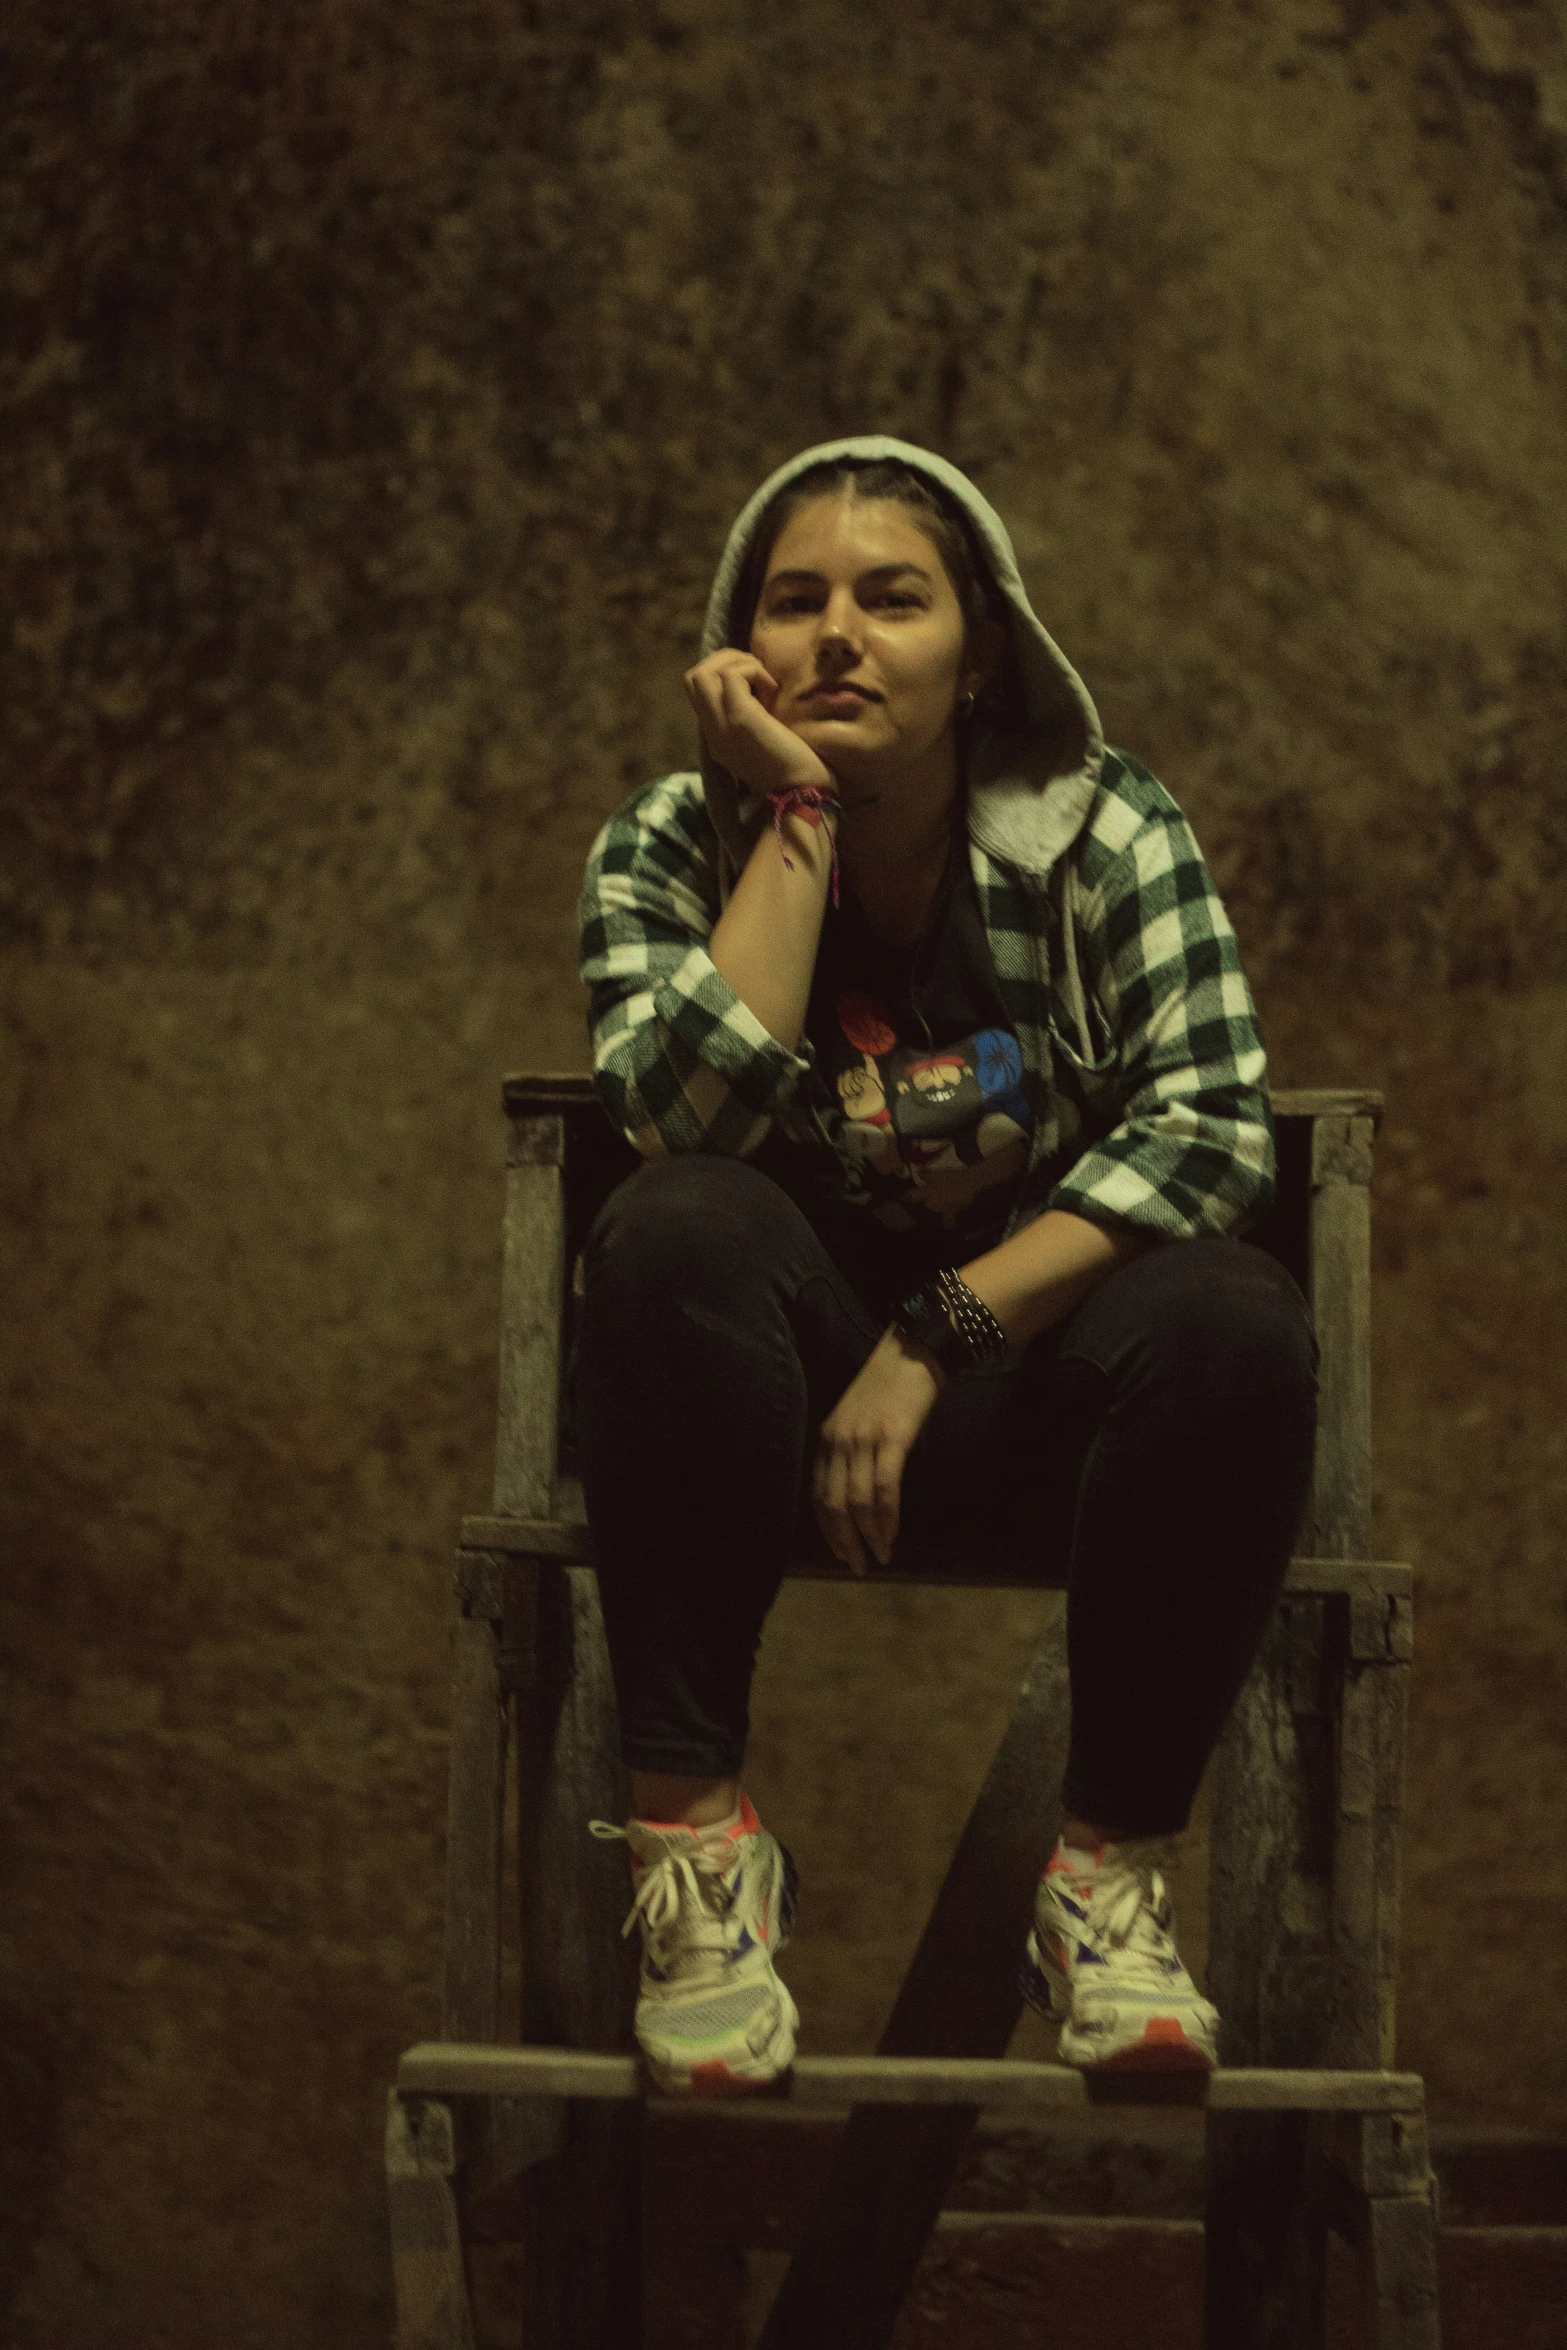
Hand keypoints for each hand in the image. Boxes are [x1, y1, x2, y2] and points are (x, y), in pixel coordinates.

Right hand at [684, 649, 835, 800]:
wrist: (804, 797)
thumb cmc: (796, 770)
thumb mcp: (765, 739)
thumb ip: (754, 717)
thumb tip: (763, 685)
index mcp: (716, 738)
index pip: (698, 692)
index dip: (723, 673)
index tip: (755, 682)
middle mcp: (712, 732)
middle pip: (692, 678)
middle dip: (724, 660)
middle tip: (756, 672)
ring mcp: (721, 726)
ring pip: (701, 673)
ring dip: (736, 664)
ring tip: (764, 681)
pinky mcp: (740, 719)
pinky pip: (731, 676)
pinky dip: (753, 671)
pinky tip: (774, 691)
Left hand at [812, 1329, 943, 1574]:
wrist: (915, 1351)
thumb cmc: (890, 1385)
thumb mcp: (857, 1417)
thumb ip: (851, 1450)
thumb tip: (857, 1494)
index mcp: (827, 1437)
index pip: (818, 1494)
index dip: (828, 1529)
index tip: (840, 1552)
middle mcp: (839, 1441)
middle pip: (833, 1504)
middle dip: (844, 1541)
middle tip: (857, 1567)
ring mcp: (864, 1440)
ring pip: (858, 1502)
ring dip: (869, 1536)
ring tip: (880, 1557)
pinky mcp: (892, 1439)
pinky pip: (885, 1489)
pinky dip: (887, 1518)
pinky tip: (892, 1534)